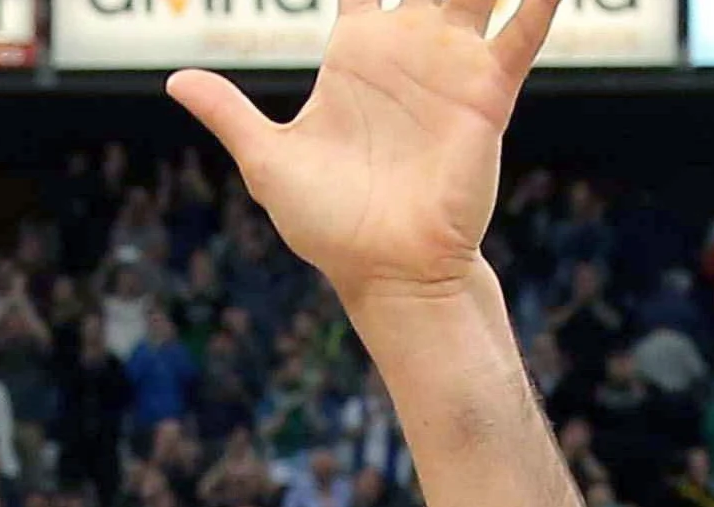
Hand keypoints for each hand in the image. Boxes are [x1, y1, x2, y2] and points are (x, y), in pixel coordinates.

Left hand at [167, 0, 551, 306]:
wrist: (388, 272)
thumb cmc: (330, 225)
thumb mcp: (266, 161)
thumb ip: (230, 112)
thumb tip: (176, 79)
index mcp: (354, 51)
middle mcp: (407, 47)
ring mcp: (451, 65)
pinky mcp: (487, 94)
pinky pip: (520, 35)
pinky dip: (538, 1)